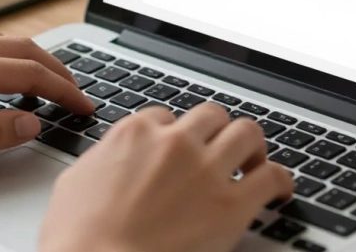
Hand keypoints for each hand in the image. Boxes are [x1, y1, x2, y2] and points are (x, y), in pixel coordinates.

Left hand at [0, 30, 93, 175]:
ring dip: (34, 60)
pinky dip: (8, 57)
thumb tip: (32, 122)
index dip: (64, 90)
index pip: (31, 74)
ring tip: (50, 82)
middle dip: (58, 69)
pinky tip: (3, 75)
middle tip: (78, 93)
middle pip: (24, 49)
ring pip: (3, 43)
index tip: (84, 105)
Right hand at [40, 103, 293, 251]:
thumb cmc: (77, 240)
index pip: (165, 118)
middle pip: (210, 116)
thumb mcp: (75, 184)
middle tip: (220, 151)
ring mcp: (205, 170)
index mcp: (134, 134)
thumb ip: (101, 162)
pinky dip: (280, 180)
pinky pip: (272, 177)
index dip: (175, 136)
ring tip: (252, 163)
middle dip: (216, 133)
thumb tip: (108, 163)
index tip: (179, 151)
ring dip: (251, 147)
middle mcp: (173, 143)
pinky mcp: (231, 205)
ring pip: (246, 133)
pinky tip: (279, 190)